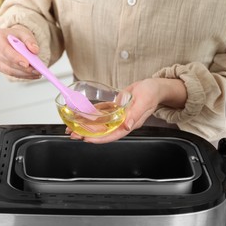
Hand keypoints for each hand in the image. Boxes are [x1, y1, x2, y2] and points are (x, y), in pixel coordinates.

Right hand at [0, 25, 41, 78]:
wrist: (11, 38)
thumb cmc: (16, 35)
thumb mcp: (24, 33)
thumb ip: (30, 40)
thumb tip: (35, 50)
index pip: (4, 49)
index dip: (15, 57)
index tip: (26, 63)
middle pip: (7, 61)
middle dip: (22, 68)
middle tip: (36, 70)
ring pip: (9, 70)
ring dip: (24, 73)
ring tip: (36, 73)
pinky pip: (11, 74)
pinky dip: (23, 75)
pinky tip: (32, 75)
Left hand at [67, 78, 186, 143]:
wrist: (153, 86)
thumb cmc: (152, 92)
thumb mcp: (144, 101)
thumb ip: (135, 115)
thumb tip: (127, 126)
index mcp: (130, 123)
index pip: (113, 135)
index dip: (100, 138)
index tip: (87, 139)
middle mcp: (122, 122)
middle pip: (103, 131)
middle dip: (88, 134)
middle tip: (73, 134)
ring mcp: (118, 116)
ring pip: (100, 124)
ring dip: (86, 126)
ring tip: (72, 128)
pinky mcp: (115, 109)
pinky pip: (101, 114)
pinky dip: (90, 116)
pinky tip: (80, 117)